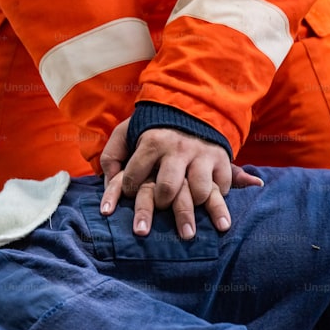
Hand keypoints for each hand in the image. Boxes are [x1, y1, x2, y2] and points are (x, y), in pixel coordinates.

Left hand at [99, 125, 262, 237]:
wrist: (193, 107)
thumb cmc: (153, 128)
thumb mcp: (127, 131)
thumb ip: (112, 154)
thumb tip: (106, 181)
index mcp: (152, 142)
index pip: (135, 176)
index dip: (129, 189)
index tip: (130, 194)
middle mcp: (178, 149)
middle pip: (167, 189)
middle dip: (159, 206)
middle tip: (157, 212)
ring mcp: (202, 155)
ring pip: (199, 191)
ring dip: (191, 208)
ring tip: (186, 222)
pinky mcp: (222, 160)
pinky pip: (222, 187)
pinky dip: (218, 202)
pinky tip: (212, 214)